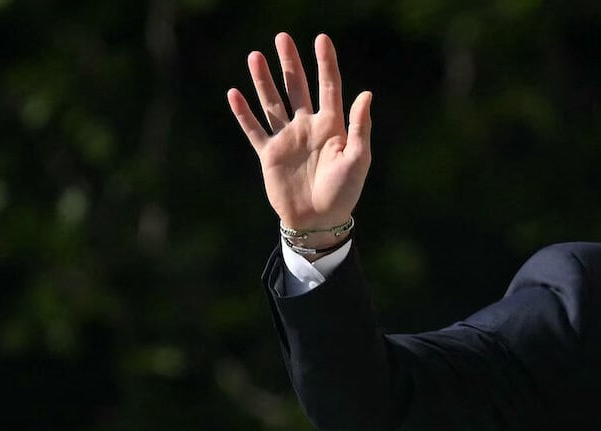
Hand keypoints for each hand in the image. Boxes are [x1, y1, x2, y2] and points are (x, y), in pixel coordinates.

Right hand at [227, 33, 371, 232]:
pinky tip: (235, 93)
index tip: (321, 39)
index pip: (329, 88)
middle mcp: (308, 128)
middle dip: (290, 63)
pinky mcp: (270, 154)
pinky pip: (254, 130)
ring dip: (264, 81)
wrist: (319, 222)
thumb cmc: (344, 192)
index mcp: (333, 127)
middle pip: (297, 88)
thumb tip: (366, 93)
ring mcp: (288, 139)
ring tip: (255, 56)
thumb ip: (360, 127)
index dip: (326, 63)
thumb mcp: (358, 159)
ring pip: (273, 103)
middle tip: (282, 38)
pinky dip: (244, 113)